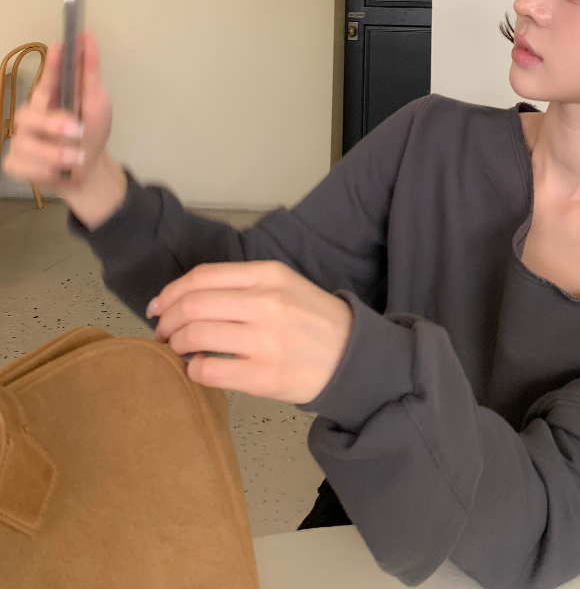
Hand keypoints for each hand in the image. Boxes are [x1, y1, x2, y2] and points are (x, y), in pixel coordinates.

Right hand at [3, 32, 112, 193]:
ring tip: (77, 157)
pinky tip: (58, 171)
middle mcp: (31, 115)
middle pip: (29, 115)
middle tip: (78, 129)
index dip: (52, 64)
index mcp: (51, 97)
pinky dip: (46, 171)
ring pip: (26, 144)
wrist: (89, 170)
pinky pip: (23, 166)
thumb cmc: (90, 131)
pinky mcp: (15, 163)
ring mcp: (20, 139)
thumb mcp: (97, 103)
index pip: (48, 77)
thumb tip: (87, 37)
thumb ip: (90, 73)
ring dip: (56, 154)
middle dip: (54, 124)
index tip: (60, 47)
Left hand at [146, 261, 354, 404]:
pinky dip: (193, 370)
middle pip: (192, 306)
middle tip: (164, 331)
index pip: (202, 277)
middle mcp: (266, 302)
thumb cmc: (311, 317)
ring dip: (176, 344)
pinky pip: (209, 371)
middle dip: (167, 320)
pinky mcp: (264, 376)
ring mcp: (265, 340)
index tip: (159, 306)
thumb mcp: (283, 284)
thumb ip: (240, 284)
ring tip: (178, 349)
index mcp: (268, 274)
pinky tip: (199, 368)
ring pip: (195, 336)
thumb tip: (185, 298)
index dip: (170, 292)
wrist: (350, 354)